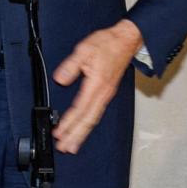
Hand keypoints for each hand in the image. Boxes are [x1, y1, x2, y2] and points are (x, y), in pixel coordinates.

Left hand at [51, 20, 144, 153]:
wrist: (126, 40)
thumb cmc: (108, 44)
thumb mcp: (84, 49)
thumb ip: (71, 65)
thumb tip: (60, 79)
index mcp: (97, 84)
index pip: (80, 109)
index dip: (69, 123)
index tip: (60, 133)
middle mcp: (103, 93)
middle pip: (88, 120)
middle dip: (76, 135)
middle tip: (65, 148)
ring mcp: (106, 95)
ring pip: (93, 119)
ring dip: (82, 133)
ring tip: (72, 145)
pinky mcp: (107, 93)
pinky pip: (97, 114)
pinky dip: (88, 124)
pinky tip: (83, 129)